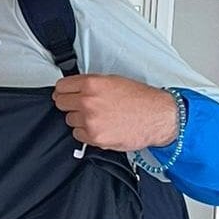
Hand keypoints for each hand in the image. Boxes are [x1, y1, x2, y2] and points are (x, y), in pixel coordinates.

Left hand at [52, 75, 177, 151]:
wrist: (158, 117)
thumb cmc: (141, 99)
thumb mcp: (114, 81)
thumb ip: (91, 84)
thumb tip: (75, 88)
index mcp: (92, 84)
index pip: (61, 87)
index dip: (63, 90)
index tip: (65, 93)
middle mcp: (88, 102)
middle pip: (61, 103)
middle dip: (69, 104)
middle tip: (81, 106)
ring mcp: (90, 121)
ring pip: (69, 120)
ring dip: (79, 119)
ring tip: (98, 117)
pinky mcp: (95, 137)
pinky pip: (78, 135)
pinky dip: (86, 132)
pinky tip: (100, 127)